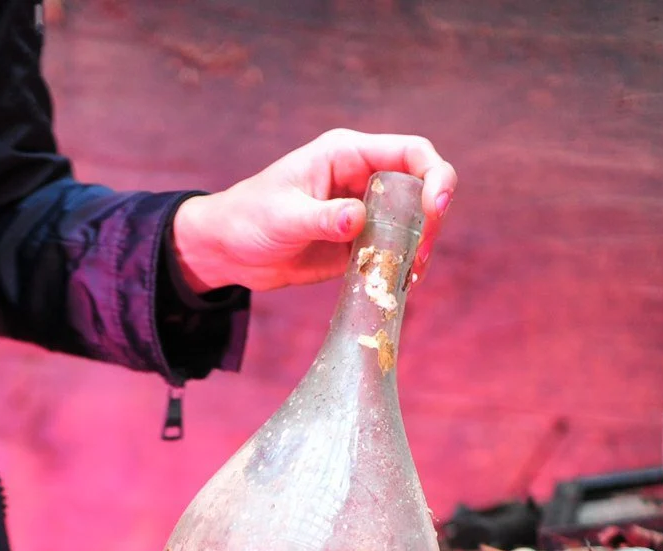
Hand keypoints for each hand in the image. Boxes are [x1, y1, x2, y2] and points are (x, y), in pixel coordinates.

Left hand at [170, 129, 456, 293]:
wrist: (228, 250)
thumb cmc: (248, 218)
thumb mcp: (282, 217)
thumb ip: (321, 218)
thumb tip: (358, 219)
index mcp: (348, 154)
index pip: (411, 153)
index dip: (434, 175)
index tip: (435, 209)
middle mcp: (363, 177)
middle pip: (422, 188)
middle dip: (431, 220)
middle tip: (420, 257)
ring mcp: (364, 210)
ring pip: (412, 222)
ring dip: (419, 247)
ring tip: (409, 276)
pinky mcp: (359, 241)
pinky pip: (393, 250)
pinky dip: (401, 267)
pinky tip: (398, 285)